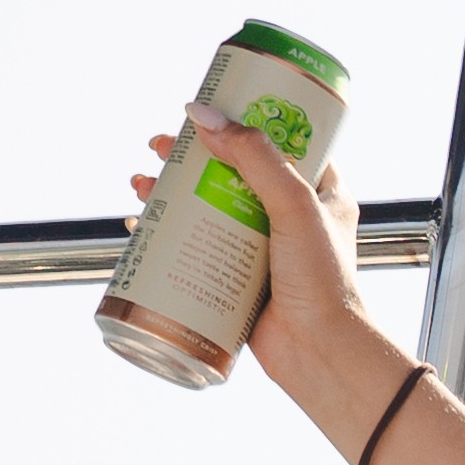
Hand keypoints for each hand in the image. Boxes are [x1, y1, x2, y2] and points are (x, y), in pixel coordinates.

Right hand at [126, 119, 387, 430]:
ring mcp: (263, 248)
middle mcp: (291, 217)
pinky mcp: (239, 278)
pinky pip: (199, 247)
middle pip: (232, 172)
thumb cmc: (323, 281)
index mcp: (320, 192)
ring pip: (210, 207)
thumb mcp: (294, 205)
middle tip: (159, 147)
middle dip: (191, 157)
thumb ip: (254, 157)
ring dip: (172, 192)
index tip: (205, 111)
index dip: (240, 122)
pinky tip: (141, 225)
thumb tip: (203, 115)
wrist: (319, 353)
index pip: (278, 142)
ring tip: (141, 185)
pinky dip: (169, 233)